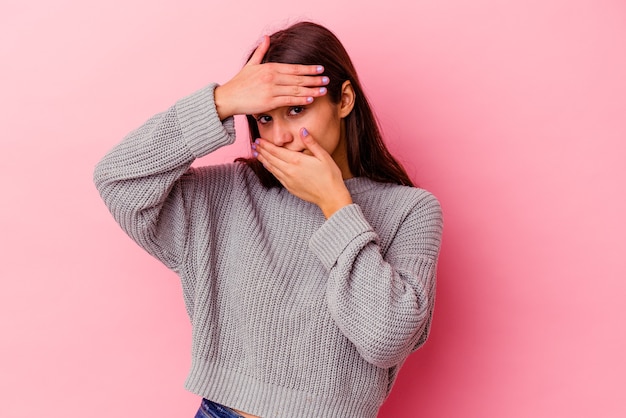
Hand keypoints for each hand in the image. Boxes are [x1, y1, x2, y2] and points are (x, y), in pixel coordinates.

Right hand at [214, 36, 329, 119]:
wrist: (228, 97)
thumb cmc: (239, 83)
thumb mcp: (250, 64)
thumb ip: (261, 52)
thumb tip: (266, 38)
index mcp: (269, 68)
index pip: (294, 68)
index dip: (309, 68)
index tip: (320, 69)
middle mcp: (272, 77)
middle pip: (298, 78)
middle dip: (314, 79)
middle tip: (327, 79)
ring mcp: (271, 90)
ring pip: (296, 89)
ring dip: (311, 90)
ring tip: (323, 90)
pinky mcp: (269, 102)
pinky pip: (288, 100)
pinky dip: (300, 99)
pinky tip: (310, 99)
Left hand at [254, 128, 352, 217]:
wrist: (331, 197)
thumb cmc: (330, 176)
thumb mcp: (324, 156)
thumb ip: (311, 142)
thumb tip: (303, 130)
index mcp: (297, 161)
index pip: (276, 150)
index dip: (266, 145)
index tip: (258, 139)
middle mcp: (289, 170)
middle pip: (271, 158)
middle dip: (261, 150)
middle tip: (254, 144)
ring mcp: (288, 180)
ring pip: (271, 167)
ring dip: (263, 160)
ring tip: (256, 153)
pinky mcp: (290, 187)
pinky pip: (276, 176)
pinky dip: (270, 169)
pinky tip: (267, 166)